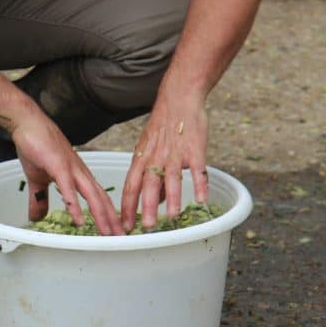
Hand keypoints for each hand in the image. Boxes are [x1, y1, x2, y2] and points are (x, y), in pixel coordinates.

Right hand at [10, 110, 122, 235]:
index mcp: (78, 174)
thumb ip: (39, 199)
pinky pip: (69, 189)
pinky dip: (75, 205)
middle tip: (121, 238)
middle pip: (101, 198)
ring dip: (101, 215)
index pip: (98, 196)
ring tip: (108, 233)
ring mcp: (71, 168)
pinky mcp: (58, 166)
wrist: (27, 123)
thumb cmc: (35, 145)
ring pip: (91, 195)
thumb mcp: (37, 179)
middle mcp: (80, 172)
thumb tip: (36, 217)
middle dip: (112, 219)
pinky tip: (79, 220)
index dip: (108, 213)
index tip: (115, 230)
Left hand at [120, 91, 208, 229]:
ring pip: (172, 178)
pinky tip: (202, 199)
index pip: (130, 186)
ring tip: (171, 217)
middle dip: (146, 207)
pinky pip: (197, 169)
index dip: (126, 207)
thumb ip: (150, 174)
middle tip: (146, 227)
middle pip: (148, 185)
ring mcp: (175, 153)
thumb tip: (153, 201)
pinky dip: (200, 184)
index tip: (124, 226)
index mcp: (141, 158)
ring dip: (171, 198)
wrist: (179, 99)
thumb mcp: (149, 148)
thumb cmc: (163, 127)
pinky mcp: (195, 148)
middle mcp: (155, 157)